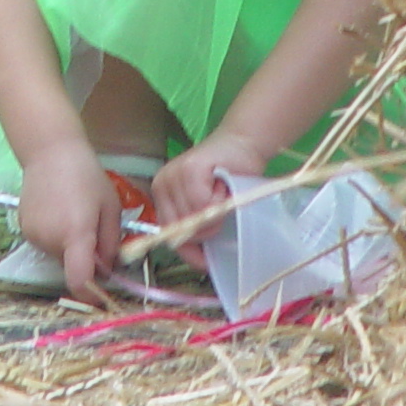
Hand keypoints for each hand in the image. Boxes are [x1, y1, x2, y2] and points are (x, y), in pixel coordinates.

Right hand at [18, 140, 119, 302]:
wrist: (50, 152)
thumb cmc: (87, 176)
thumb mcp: (110, 207)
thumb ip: (111, 243)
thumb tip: (108, 270)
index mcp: (75, 234)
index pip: (79, 280)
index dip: (91, 295)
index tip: (101, 296)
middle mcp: (50, 239)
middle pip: (70, 267)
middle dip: (86, 261)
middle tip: (95, 234)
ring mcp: (33, 235)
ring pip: (58, 257)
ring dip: (70, 248)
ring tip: (75, 216)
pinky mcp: (23, 229)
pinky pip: (45, 245)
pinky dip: (55, 238)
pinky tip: (58, 213)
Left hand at [151, 130, 269, 269]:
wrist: (244, 145)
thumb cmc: (230, 178)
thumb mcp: (209, 210)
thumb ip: (199, 231)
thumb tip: (201, 261)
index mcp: (162, 195)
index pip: (167, 234)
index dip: (188, 250)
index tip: (207, 260)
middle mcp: (162, 183)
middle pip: (180, 228)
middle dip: (206, 229)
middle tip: (221, 207)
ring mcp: (173, 174)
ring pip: (193, 217)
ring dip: (216, 213)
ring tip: (222, 193)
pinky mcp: (189, 169)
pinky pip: (203, 204)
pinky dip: (219, 201)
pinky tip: (223, 186)